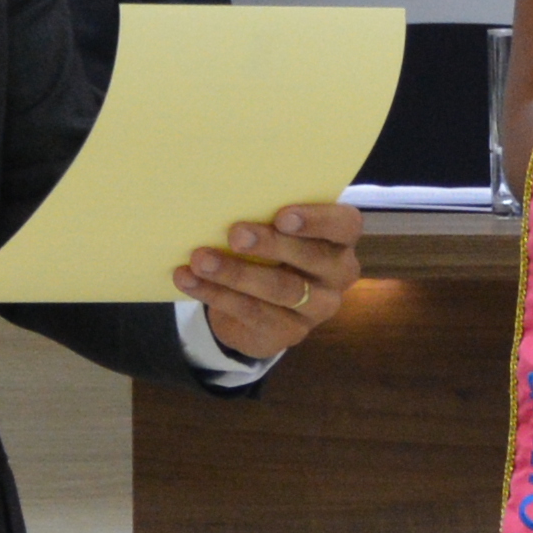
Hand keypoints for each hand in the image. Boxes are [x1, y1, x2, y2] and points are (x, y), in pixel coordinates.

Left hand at [176, 200, 357, 362]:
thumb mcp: (274, 231)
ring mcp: (315, 308)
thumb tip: (226, 199)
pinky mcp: (288, 332)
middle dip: (272, 245)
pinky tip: (188, 279)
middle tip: (235, 234)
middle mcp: (336, 274)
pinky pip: (252, 312)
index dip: (317, 220)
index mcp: (339, 240)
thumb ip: (266, 217)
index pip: (344, 225)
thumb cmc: (268, 251)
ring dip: (236, 273)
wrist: (258, 305)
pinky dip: (216, 293)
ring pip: (281, 290)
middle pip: (313, 258)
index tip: (281, 216)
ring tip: (200, 259)